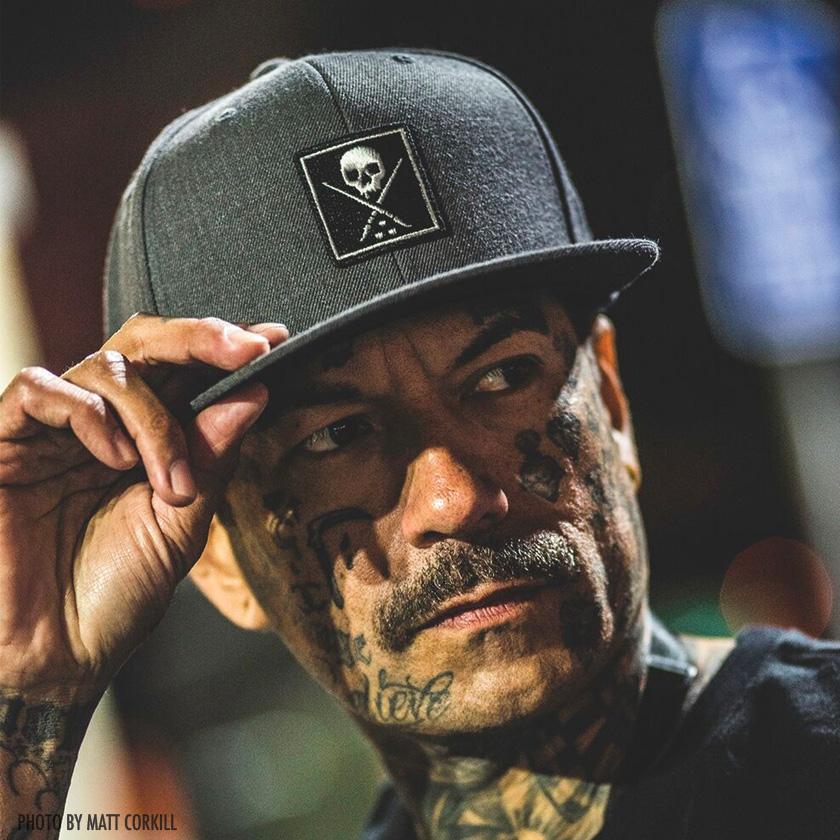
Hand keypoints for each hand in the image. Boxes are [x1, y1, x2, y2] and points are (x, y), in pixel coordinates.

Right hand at [0, 314, 285, 697]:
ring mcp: (55, 431)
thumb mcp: (183, 524)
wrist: (56, 656)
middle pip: (145, 343)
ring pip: (105, 366)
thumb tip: (254, 392)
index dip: (225, 348)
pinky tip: (113, 457)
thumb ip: (212, 458)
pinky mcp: (6, 444)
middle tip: (246, 349)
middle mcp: (106, 424)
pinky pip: (38, 391)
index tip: (275, 340)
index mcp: (150, 438)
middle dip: (200, 339)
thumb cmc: (119, 591)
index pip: (185, 371)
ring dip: (153, 416)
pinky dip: (86, 413)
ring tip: (171, 481)